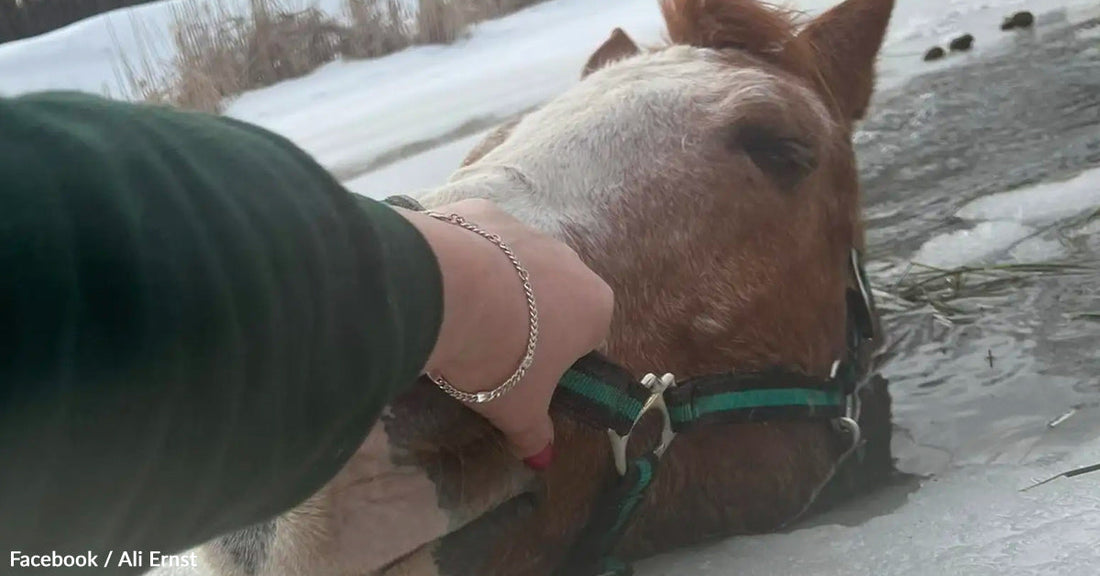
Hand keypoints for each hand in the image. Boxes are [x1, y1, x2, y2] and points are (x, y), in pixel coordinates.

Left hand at [398, 199, 613, 463]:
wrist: (448, 293)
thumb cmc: (501, 359)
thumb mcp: (518, 410)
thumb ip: (534, 434)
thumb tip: (542, 460)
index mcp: (594, 306)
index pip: (587, 335)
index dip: (558, 358)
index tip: (526, 375)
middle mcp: (569, 259)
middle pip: (553, 295)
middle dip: (528, 318)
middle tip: (490, 350)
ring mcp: (526, 228)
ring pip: (515, 264)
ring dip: (496, 286)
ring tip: (459, 317)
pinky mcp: (482, 210)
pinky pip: (477, 239)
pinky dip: (463, 258)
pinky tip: (440, 284)